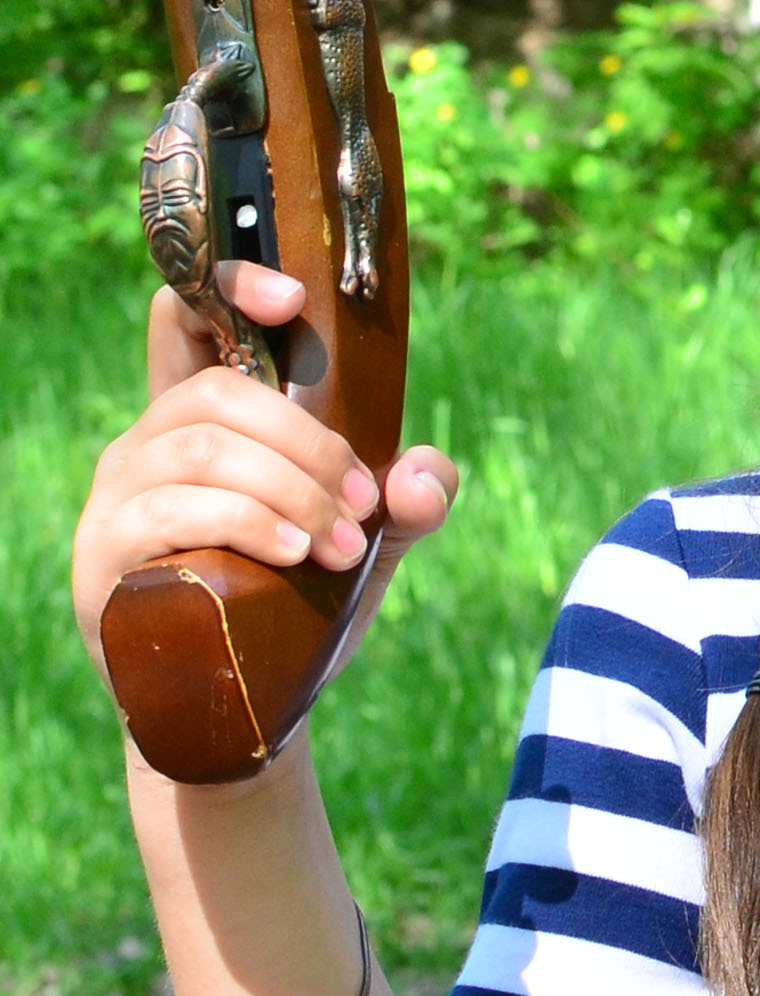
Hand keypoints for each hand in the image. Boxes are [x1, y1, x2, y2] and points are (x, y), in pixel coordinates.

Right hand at [73, 261, 456, 687]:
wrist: (246, 710)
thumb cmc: (299, 605)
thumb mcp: (369, 545)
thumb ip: (410, 500)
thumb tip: (419, 474)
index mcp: (203, 420)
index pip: (186, 319)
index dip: (230, 285)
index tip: (292, 297)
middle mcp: (148, 444)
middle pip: (219, 390)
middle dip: (308, 441)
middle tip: (362, 505)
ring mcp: (117, 497)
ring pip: (201, 448)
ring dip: (289, 489)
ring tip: (337, 545)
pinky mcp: (106, 554)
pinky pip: (172, 510)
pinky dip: (247, 522)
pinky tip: (293, 553)